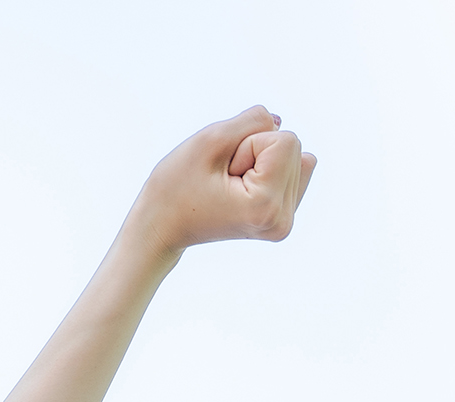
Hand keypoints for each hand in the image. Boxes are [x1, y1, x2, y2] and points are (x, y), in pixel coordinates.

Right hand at [131, 106, 317, 253]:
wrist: (159, 229)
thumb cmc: (174, 190)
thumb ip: (253, 119)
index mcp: (266, 207)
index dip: (248, 145)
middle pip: (293, 148)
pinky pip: (295, 171)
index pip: (286, 139)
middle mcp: (282, 220)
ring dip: (260, 161)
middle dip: (255, 152)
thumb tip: (280, 122)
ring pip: (295, 157)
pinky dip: (268, 170)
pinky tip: (243, 188)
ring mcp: (283, 223)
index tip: (221, 172)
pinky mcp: (282, 219)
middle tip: (222, 180)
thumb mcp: (209, 141)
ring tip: (228, 186)